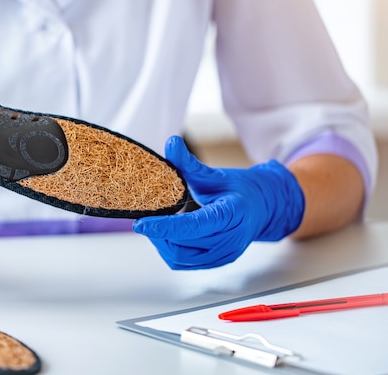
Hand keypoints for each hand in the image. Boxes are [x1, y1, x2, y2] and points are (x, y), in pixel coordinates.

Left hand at [133, 136, 304, 268]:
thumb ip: (190, 163)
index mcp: (232, 214)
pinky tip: (167, 235)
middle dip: (159, 234)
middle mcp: (230, 240)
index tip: (141, 224)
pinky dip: (170, 250)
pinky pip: (185, 263)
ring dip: (162, 243)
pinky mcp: (218, 262)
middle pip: (182, 245)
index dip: (164, 227)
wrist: (265, 208)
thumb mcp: (216, 174)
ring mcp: (225, 254)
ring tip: (157, 226)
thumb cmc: (240, 190)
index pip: (193, 226)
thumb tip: (171, 143)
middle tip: (147, 219)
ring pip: (180, 258)